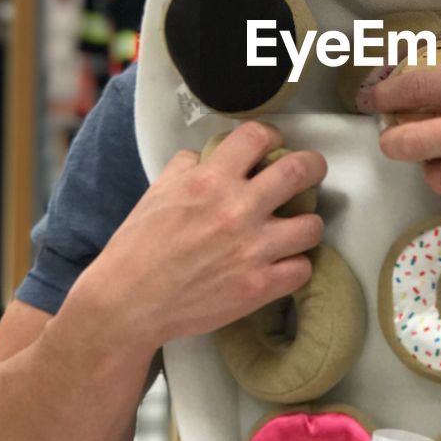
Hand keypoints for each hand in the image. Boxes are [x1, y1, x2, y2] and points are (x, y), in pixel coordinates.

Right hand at [85, 122, 326, 347]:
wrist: (128, 304)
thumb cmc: (137, 248)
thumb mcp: (157, 192)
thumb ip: (188, 167)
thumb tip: (209, 155)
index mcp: (210, 180)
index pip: (259, 136)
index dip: (271, 137)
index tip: (273, 145)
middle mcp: (237, 209)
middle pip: (301, 171)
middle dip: (312, 166)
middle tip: (310, 172)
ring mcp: (252, 249)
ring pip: (312, 225)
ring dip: (306, 224)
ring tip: (295, 228)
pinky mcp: (258, 287)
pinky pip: (302, 269)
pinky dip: (294, 266)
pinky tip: (281, 264)